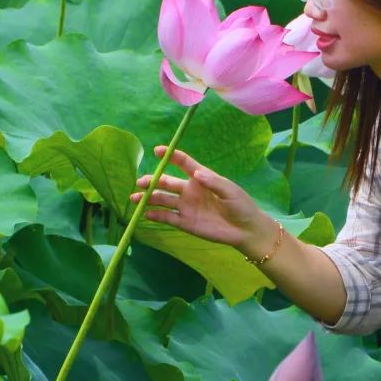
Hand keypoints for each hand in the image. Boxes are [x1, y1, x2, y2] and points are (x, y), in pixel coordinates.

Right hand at [130, 148, 269, 252]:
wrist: (244, 230)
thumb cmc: (240, 205)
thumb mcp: (230, 191)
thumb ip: (213, 182)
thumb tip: (196, 173)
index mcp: (200, 177)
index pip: (183, 163)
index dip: (170, 156)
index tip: (157, 151)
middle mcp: (189, 190)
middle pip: (166, 182)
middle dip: (152, 181)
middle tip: (140, 182)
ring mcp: (186, 207)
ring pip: (163, 200)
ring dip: (148, 198)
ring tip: (135, 198)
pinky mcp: (185, 223)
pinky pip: (167, 218)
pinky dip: (155, 216)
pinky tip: (146, 214)